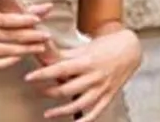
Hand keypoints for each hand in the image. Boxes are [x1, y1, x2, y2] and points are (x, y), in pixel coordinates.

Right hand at [0, 3, 53, 69]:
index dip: (21, 20)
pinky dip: (8, 61)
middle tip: (46, 36)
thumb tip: (45, 7)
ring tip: (39, 47)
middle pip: (7, 36)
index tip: (37, 19)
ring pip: (3, 50)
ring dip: (24, 49)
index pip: (4, 19)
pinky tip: (20, 57)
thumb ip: (18, 11)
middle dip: (29, 36)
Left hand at [24, 29, 141, 120]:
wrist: (130, 49)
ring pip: (78, 104)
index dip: (43, 74)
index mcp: (86, 60)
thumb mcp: (83, 47)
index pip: (60, 68)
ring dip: (61, 111)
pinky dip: (83, 121)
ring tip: (47, 113)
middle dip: (49, 91)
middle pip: (67, 88)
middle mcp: (94, 76)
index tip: (29, 77)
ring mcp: (102, 89)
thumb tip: (42, 51)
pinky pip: (95, 113)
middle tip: (35, 90)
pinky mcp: (108, 97)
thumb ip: (63, 53)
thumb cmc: (103, 45)